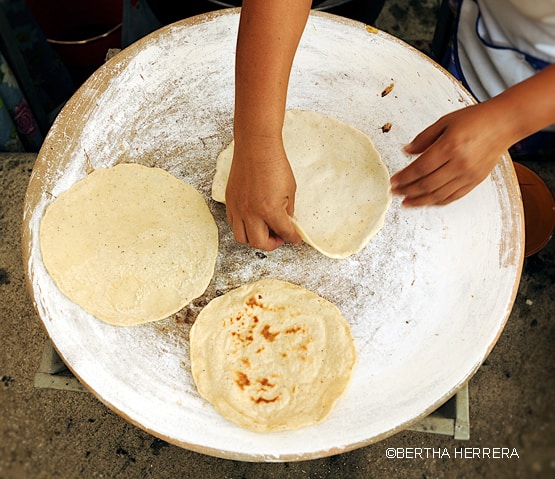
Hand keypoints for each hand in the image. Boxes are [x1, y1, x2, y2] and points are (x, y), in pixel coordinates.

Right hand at [225, 136, 301, 250]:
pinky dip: (243, 227)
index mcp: (270, 210)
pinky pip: (233, 223)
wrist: (256, 147)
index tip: (295, 239)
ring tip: (264, 230)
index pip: (284, 233)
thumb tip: (288, 223)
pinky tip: (252, 219)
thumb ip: (288, 210)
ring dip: (255, 238)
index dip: (292, 238)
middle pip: (259, 243)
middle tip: (279, 237)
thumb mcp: (290, 190)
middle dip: (272, 244)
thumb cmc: (274, 164)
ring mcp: (238, 208)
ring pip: (242, 238)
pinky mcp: (230, 201)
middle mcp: (251, 213)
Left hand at [391, 103, 509, 206]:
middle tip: (394, 192)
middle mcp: (460, 164)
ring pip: (439, 195)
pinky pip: (453, 197)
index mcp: (450, 146)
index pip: (420, 168)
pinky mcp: (475, 181)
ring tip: (406, 202)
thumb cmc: (476, 119)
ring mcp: (468, 175)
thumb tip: (406, 151)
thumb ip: (423, 138)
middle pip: (427, 185)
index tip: (393, 181)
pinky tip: (426, 201)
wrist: (504, 123)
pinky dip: (437, 201)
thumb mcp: (445, 122)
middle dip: (407, 190)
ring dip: (419, 201)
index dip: (404, 177)